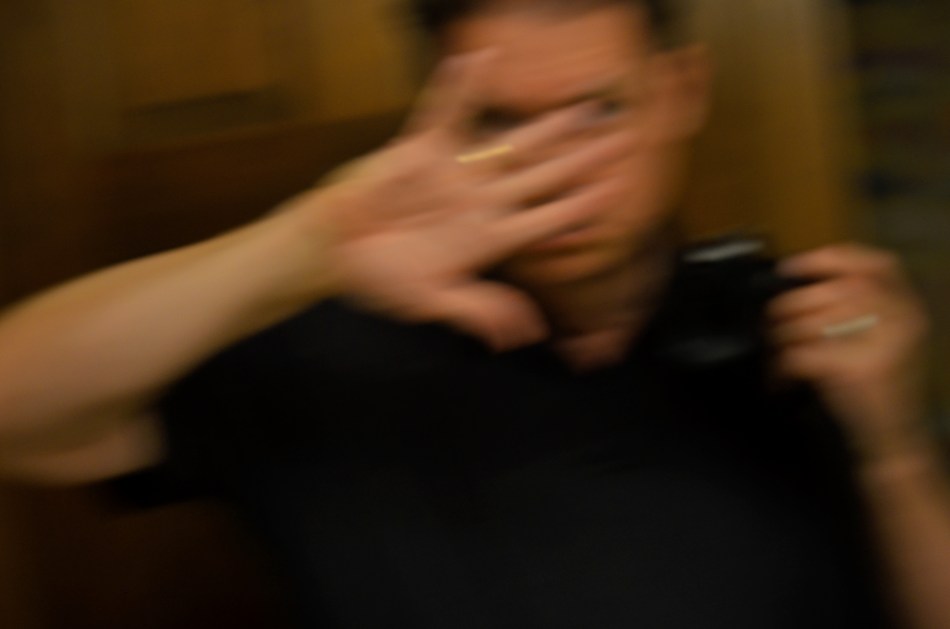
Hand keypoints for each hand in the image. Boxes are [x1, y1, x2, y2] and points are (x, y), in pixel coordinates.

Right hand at [292, 52, 633, 350]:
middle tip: (627, 138)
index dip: (583, 205)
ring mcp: (454, 174)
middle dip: (585, 159)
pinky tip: (476, 60)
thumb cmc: (381, 278)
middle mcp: (480, 202)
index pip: (546, 218)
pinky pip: (441, 113)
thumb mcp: (431, 300)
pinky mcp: (419, 150)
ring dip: (547, 126)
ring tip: (584, 108)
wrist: (335, 252)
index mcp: (487, 239)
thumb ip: (479, 310)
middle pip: (543, 176)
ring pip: (509, 143)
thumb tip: (526, 333)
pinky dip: (456, 90)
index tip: (620, 190)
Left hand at [768, 243, 930, 462]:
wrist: (896, 443)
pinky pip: (803, 355)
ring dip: (782, 338)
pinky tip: (781, 379)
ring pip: (812, 322)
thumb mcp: (887, 342)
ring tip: (776, 354)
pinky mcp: (859, 370)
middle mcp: (905, 320)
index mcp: (911, 309)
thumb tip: (805, 284)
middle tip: (773, 325)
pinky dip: (782, 367)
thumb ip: (862, 311)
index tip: (793, 266)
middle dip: (792, 306)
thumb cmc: (882, 393)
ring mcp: (884, 344)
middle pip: (833, 291)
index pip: (878, 264)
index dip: (831, 258)